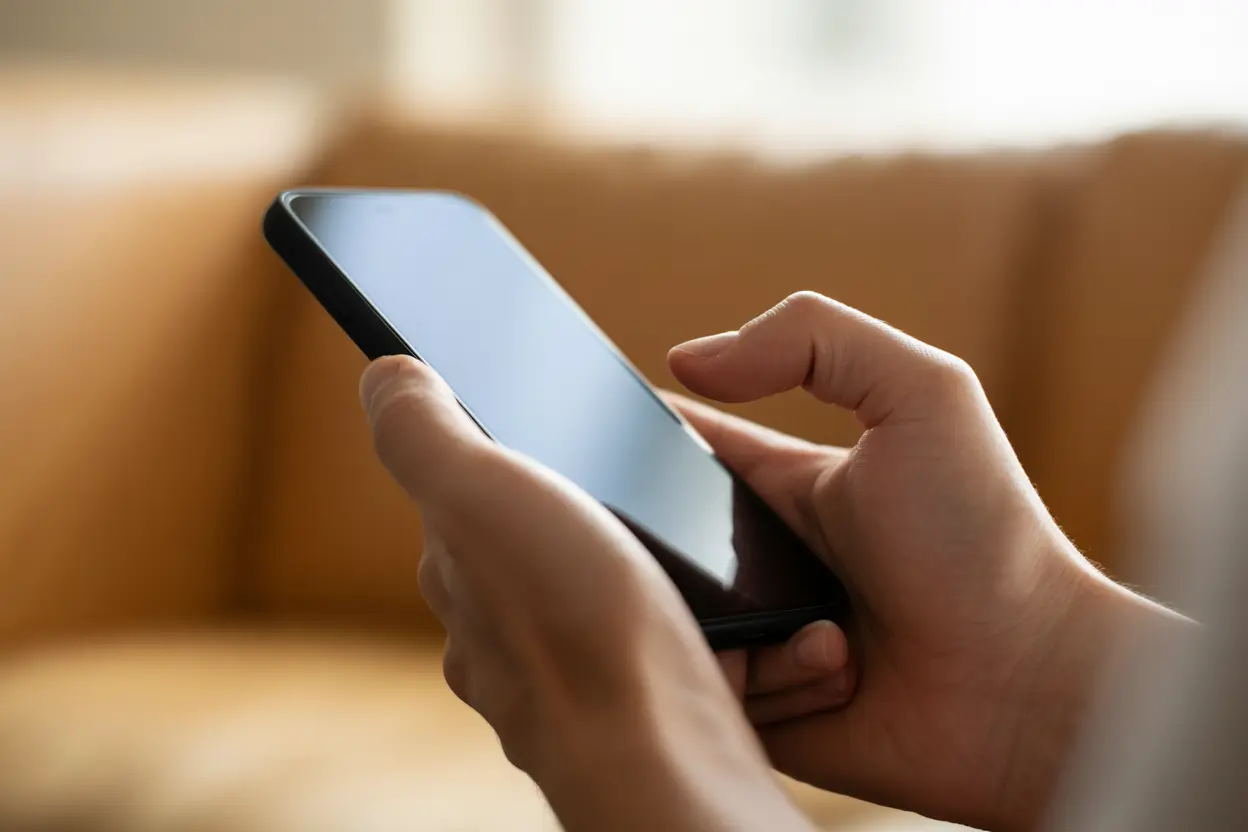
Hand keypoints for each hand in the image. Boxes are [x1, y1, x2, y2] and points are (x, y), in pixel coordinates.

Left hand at [359, 356, 814, 831]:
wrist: (658, 751)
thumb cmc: (569, 622)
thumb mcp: (479, 491)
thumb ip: (421, 433)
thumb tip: (381, 375)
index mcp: (459, 576)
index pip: (461, 494)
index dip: (500, 448)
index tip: (554, 421)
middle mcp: (497, 637)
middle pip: (534, 545)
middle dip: (581, 508)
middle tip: (636, 480)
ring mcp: (565, 677)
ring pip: (598, 597)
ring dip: (639, 565)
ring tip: (684, 545)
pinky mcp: (633, 703)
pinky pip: (658, 642)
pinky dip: (684, 621)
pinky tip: (710, 611)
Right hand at [668, 293, 1179, 830]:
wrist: (1029, 684)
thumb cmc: (985, 537)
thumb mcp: (922, 395)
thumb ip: (814, 340)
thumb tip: (686, 359)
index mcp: (789, 486)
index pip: (687, 447)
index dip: (638, 434)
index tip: (601, 435)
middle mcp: (765, 561)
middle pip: (660, 540)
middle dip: (651, 544)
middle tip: (684, 554)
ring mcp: (764, 638)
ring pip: (674, 621)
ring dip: (738, 622)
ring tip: (824, 629)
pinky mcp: (765, 713)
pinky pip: (711, 693)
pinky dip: (766, 683)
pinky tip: (836, 674)